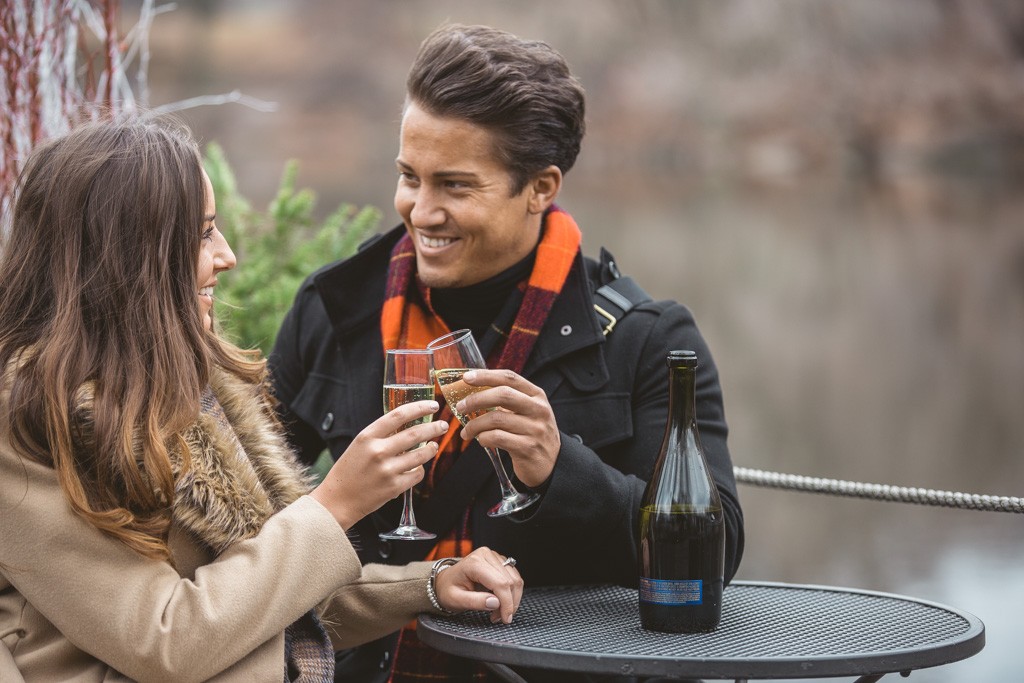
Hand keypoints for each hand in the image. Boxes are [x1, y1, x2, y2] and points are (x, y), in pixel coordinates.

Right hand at [309, 400, 448, 528]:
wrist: (337, 500)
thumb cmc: (349, 470)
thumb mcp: (360, 445)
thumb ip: (381, 435)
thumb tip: (409, 424)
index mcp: (367, 436)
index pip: (398, 415)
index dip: (419, 408)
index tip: (433, 405)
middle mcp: (378, 451)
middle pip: (415, 434)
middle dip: (433, 428)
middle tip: (443, 425)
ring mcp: (387, 470)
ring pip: (420, 455)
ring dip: (431, 449)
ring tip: (433, 446)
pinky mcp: (393, 488)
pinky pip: (417, 474)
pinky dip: (420, 470)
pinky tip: (418, 467)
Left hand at [434, 547, 523, 623]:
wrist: (445, 581)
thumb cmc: (448, 589)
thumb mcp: (456, 600)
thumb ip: (474, 602)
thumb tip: (495, 603)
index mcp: (474, 563)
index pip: (500, 583)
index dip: (506, 603)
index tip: (505, 618)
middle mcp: (486, 555)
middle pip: (510, 582)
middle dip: (509, 604)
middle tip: (499, 618)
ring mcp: (494, 557)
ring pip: (515, 580)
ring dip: (512, 599)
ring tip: (499, 611)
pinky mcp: (500, 561)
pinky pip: (514, 578)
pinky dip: (512, 593)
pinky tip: (501, 602)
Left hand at [455, 369, 559, 486]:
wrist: (553, 464)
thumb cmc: (532, 434)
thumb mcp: (527, 412)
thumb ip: (507, 401)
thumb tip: (473, 391)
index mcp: (537, 396)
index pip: (509, 378)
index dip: (486, 375)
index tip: (466, 377)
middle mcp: (538, 409)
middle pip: (503, 395)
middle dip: (476, 399)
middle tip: (460, 407)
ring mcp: (535, 429)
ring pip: (496, 418)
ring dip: (475, 424)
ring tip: (466, 431)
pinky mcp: (528, 448)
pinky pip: (498, 438)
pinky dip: (483, 438)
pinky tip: (480, 441)